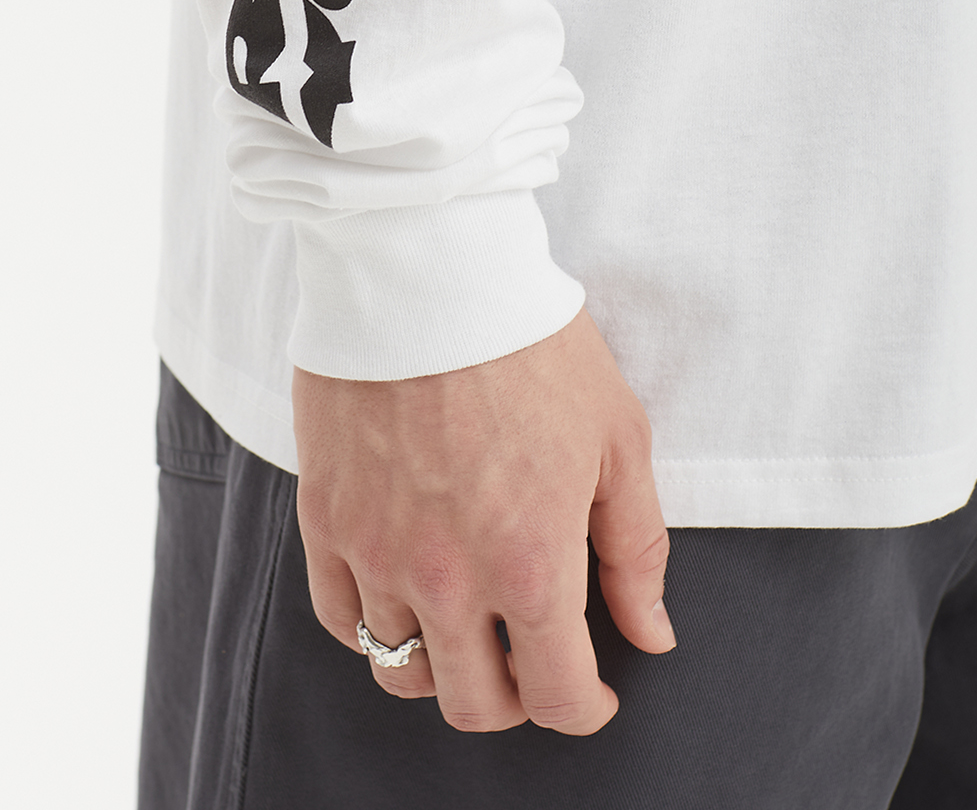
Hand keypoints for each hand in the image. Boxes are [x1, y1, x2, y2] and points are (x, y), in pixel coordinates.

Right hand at [292, 309, 674, 734]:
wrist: (427, 269)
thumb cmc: (531, 342)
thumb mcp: (617, 437)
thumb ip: (636, 548)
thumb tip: (651, 634)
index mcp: (530, 565)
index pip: (556, 697)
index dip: (585, 708)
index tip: (594, 691)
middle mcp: (447, 578)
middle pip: (474, 703)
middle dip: (515, 698)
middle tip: (531, 661)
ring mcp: (376, 551)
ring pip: (401, 671)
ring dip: (443, 664)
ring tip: (465, 626)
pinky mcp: (325, 516)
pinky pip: (340, 617)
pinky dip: (373, 626)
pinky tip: (402, 594)